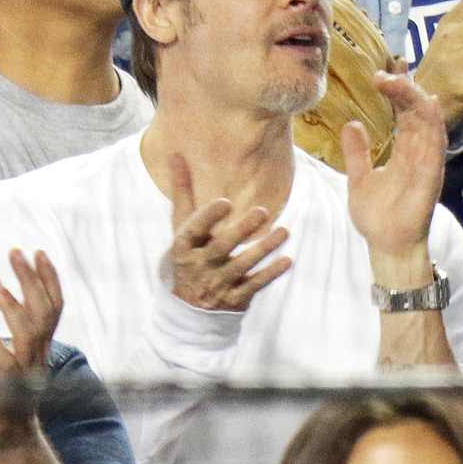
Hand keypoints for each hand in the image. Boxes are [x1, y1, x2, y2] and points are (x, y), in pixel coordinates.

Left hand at [0, 249, 61, 458]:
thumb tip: (14, 310)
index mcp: (39, 350)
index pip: (52, 307)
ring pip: (28, 332)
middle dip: (32, 280)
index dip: (48, 279)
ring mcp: (25, 375)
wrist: (6, 444)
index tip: (38, 252)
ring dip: (11, 303)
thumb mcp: (12, 364)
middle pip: (44, 312)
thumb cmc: (5, 402)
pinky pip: (4, 362)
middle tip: (17, 251)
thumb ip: (16, 339)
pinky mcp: (6, 391)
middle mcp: (38, 359)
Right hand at [168, 154, 291, 310]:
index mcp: (184, 247)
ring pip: (242, 265)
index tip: (225, 201)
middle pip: (220, 247)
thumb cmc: (189, 256)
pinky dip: (271, 274)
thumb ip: (183, 193)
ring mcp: (216, 284)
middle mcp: (199, 266)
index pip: (193, 230)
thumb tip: (175, 155)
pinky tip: (287, 260)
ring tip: (284, 231)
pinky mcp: (234, 299)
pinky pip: (254, 285)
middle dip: (241, 230)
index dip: (208, 217)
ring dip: (264, 248)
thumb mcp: (181, 228)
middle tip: (262, 211)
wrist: (190, 308)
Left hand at [343, 73, 445, 257]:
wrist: (386, 246)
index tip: (379, 76)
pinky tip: (425, 103)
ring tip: (398, 81)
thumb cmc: (377, 218)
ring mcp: (427, 163)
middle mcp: (419, 153)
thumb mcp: (359, 179)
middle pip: (417, 112)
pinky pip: (436, 144)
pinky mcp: (432, 175)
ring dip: (415, 99)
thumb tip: (351, 123)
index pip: (404, 114)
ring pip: (429, 122)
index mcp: (405, 152)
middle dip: (404, 89)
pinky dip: (432, 123)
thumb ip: (357, 153)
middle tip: (384, 74)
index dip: (396, 93)